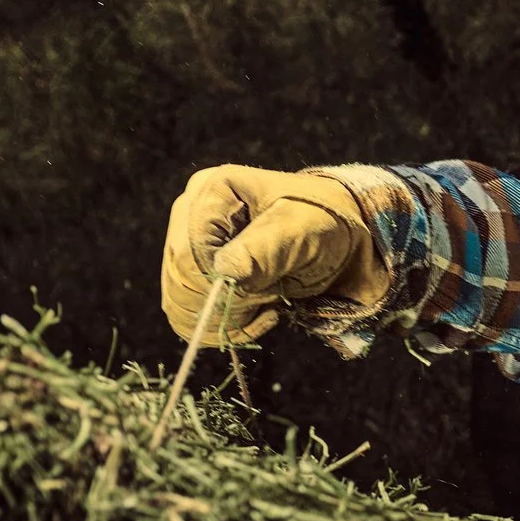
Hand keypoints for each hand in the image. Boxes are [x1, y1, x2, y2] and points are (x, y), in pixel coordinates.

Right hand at [159, 165, 386, 343]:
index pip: (187, 255)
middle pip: (179, 281)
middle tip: (270, 300)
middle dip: (226, 304)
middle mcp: (191, 217)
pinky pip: (190, 316)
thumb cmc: (323, 222)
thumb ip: (265, 250)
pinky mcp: (199, 273)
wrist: (340, 235)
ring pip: (180, 304)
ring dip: (226, 319)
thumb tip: (226, 271)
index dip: (218, 287)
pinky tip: (259, 312)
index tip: (263, 294)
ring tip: (268, 304)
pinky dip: (224, 327)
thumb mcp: (302, 231)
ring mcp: (191, 246)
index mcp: (211, 193)